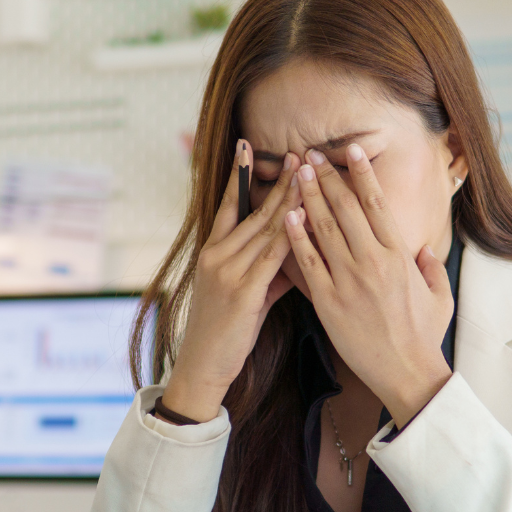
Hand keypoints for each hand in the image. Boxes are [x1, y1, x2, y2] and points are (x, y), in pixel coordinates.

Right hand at [163, 142, 303, 422]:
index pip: (227, 204)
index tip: (247, 146)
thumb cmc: (227, 330)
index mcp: (212, 252)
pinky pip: (271, 258)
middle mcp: (216, 255)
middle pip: (253, 211)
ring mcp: (227, 272)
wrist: (204, 365)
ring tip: (308, 174)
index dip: (238, 175)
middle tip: (298, 153)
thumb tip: (294, 249)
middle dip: (279, 181)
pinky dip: (289, 236)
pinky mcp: (242, 292)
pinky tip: (304, 217)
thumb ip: (268, 268)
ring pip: (265, 228)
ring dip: (289, 200)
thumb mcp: (246, 292)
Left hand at [284, 144, 452, 427]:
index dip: (361, 173)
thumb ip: (432, 267)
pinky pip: (308, 263)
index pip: (376, 203)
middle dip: (326, 177)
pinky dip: (296, 237)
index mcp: (400, 254)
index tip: (349, 151)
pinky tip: (286, 216)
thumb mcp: (440, 296)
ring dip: (308, 197)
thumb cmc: (423, 336)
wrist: (406, 373)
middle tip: (310, 154)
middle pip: (345, 208)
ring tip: (295, 173)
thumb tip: (425, 250)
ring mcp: (349, 280)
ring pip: (324, 228)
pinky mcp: (328, 302)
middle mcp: (373, 261)